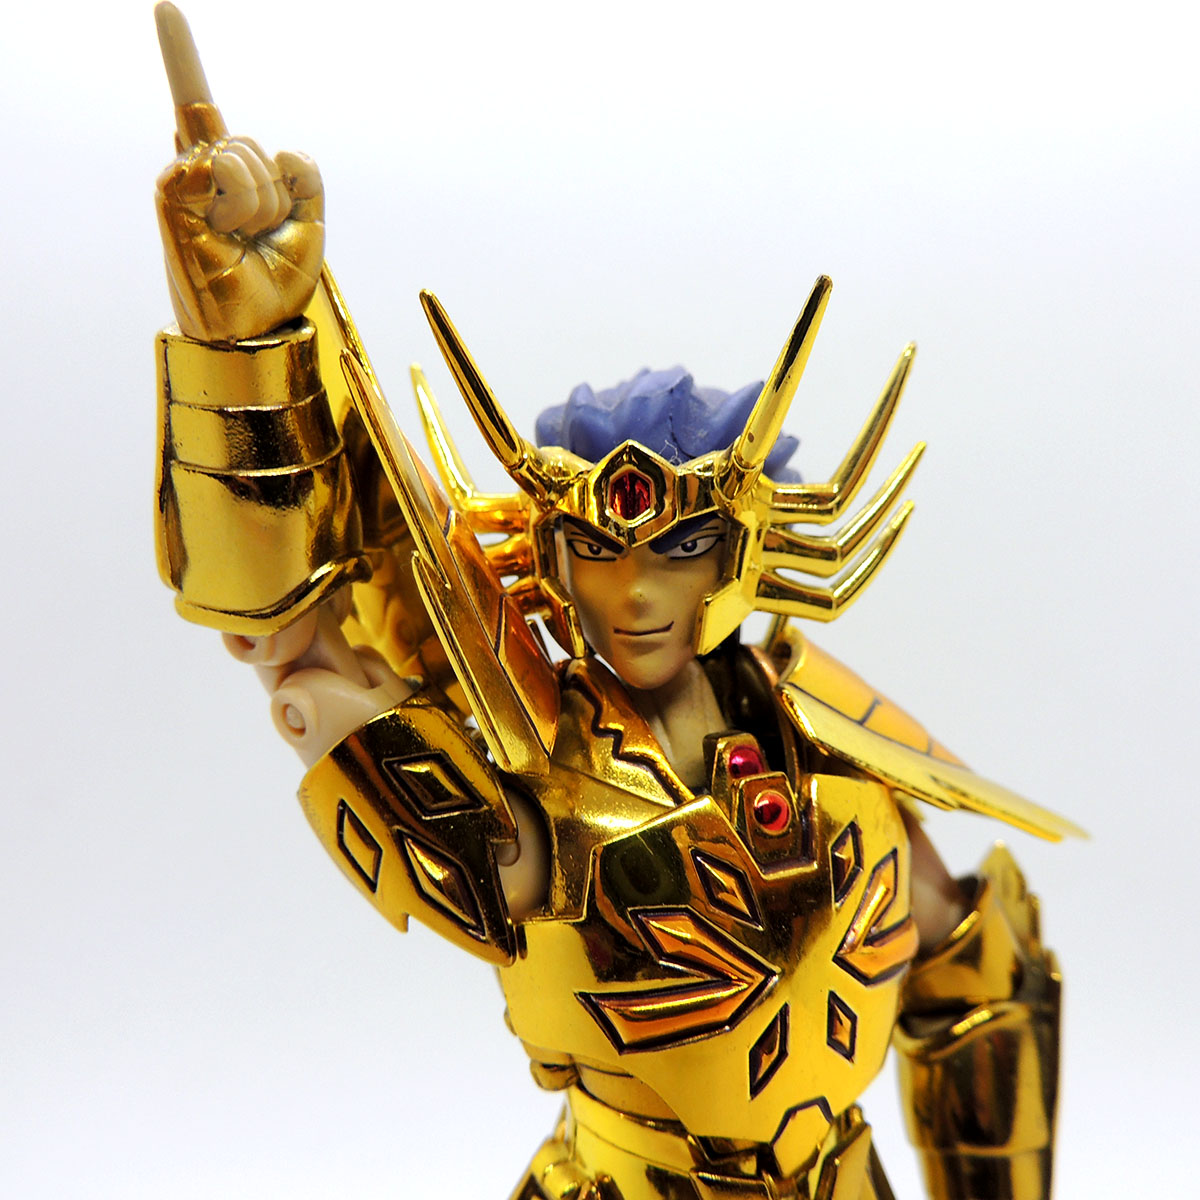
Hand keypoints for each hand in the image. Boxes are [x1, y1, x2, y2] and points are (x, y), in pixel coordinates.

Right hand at [154, 3, 324, 342]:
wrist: (255, 325)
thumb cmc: (273, 282)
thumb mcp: (309, 225)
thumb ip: (306, 179)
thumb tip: (285, 147)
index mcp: (228, 177)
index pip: (200, 104)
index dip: (181, 56)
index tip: (165, 9)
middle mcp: (201, 172)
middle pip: (258, 146)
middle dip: (279, 196)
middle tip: (260, 236)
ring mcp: (186, 181)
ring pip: (247, 156)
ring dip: (264, 205)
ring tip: (243, 240)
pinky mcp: (174, 193)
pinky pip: (224, 167)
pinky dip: (243, 203)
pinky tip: (226, 234)